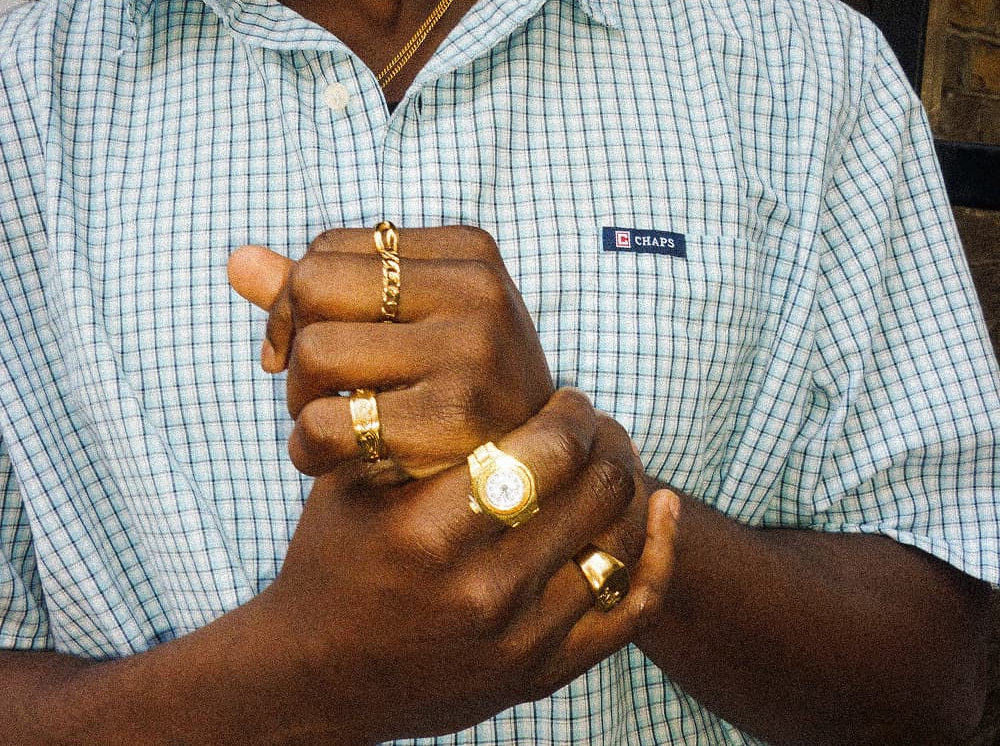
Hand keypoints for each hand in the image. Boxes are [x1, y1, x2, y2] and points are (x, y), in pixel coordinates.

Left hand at [229, 226, 553, 476]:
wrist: (531, 472)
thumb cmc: (454, 384)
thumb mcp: (407, 321)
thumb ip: (324, 288)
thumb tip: (236, 261)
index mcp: (468, 251)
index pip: (327, 248)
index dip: (296, 301)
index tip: (305, 345)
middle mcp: (477, 289)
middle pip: (314, 286)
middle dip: (294, 343)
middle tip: (315, 386)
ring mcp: (471, 351)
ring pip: (314, 353)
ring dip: (300, 398)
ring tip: (332, 420)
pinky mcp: (452, 419)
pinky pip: (326, 423)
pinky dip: (306, 448)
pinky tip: (327, 458)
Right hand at [255, 389, 676, 743]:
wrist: (318, 674)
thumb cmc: (334, 557)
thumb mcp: (351, 482)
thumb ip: (404, 425)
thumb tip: (473, 356)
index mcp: (430, 531)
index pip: (547, 450)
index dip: (571, 412)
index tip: (565, 397)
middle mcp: (481, 589)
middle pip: (596, 488)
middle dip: (605, 438)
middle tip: (592, 422)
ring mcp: (517, 640)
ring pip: (622, 539)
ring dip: (630, 482)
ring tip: (611, 456)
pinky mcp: (539, 674)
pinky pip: (630, 609)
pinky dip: (659, 553)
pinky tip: (662, 509)